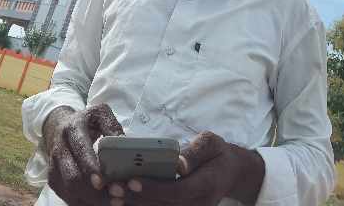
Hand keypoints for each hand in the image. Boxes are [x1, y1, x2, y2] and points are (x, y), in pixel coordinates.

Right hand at [44, 103, 123, 205]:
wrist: (58, 125)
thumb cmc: (85, 121)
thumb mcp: (100, 114)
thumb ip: (112, 126)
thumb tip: (124, 144)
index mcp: (73, 129)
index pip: (80, 151)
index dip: (90, 167)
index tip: (102, 181)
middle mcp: (60, 149)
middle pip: (73, 178)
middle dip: (95, 191)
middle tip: (118, 194)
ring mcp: (54, 167)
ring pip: (70, 191)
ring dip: (93, 201)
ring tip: (115, 201)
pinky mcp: (53, 180)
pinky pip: (68, 198)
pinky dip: (86, 203)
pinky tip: (102, 202)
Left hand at [107, 131, 264, 205]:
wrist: (231, 172)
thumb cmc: (218, 153)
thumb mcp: (211, 144)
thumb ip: (195, 153)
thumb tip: (179, 164)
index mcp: (205, 186)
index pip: (175, 192)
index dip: (152, 188)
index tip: (131, 180)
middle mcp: (198, 205)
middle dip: (135, 199)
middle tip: (112, 189)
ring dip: (135, 205)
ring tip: (112, 196)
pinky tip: (124, 201)